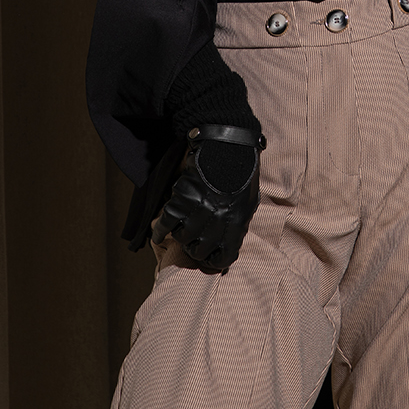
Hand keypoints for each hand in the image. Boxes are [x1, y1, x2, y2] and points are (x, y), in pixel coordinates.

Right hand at [151, 123, 262, 270]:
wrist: (228, 145)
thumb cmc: (242, 173)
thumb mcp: (249, 202)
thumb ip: (238, 223)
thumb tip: (227, 241)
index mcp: (237, 224)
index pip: (224, 257)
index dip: (215, 262)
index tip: (208, 259)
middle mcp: (217, 221)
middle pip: (200, 250)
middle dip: (195, 251)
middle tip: (192, 244)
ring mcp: (198, 210)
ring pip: (182, 238)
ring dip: (180, 236)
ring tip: (182, 230)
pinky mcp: (181, 198)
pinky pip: (166, 222)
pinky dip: (160, 230)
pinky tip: (159, 235)